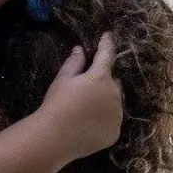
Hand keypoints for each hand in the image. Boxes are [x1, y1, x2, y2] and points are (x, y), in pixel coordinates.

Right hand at [40, 34, 123, 159]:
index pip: (107, 55)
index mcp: (101, 77)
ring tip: (87, 109)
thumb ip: (74, 63)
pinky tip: (89, 124)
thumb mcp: (62, 79)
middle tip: (87, 88)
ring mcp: (117, 115)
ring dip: (106, 100)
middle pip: (113, 82)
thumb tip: (80, 50)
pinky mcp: (115, 132)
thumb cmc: (57, 104)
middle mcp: (114, 94)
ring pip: (115, 102)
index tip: (108, 35)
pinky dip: (105, 119)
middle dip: (104, 81)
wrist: (56, 137)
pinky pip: (113, 121)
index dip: (107, 43)